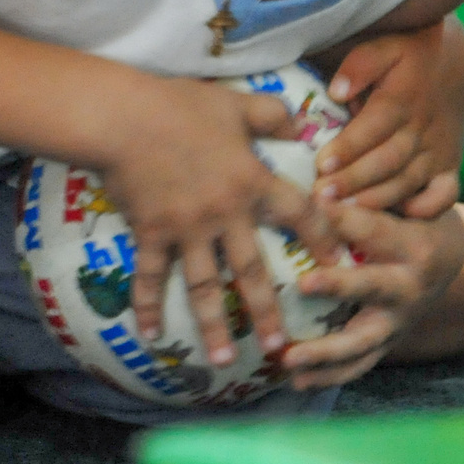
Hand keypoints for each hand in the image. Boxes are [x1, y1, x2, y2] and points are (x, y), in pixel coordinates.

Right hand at [92, 78, 343, 370]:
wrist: (121, 117)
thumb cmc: (178, 105)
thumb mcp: (235, 103)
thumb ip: (272, 116)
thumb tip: (302, 127)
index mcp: (251, 180)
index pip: (299, 214)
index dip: (323, 239)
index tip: (342, 265)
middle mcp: (224, 213)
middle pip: (252, 270)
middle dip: (267, 310)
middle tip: (281, 346)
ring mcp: (186, 228)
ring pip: (203, 286)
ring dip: (213, 325)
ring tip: (222, 360)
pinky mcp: (150, 232)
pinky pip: (150, 276)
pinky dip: (148, 306)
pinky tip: (150, 335)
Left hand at [275, 204, 463, 389]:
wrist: (447, 255)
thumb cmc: (409, 214)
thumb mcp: (399, 197)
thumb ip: (367, 191)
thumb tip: (316, 182)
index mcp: (413, 244)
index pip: (373, 227)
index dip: (340, 216)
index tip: (309, 203)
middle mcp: (409, 286)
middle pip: (372, 286)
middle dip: (338, 285)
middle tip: (303, 283)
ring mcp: (399, 321)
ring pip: (362, 340)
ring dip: (324, 352)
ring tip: (289, 359)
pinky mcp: (389, 342)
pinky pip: (359, 365)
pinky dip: (328, 375)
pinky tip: (294, 381)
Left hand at [314, 16, 463, 216]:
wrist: (455, 65)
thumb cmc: (406, 55)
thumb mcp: (384, 46)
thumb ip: (360, 64)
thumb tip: (337, 90)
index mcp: (402, 98)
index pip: (374, 126)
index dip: (348, 147)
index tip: (321, 164)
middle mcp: (422, 128)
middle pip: (388, 159)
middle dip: (354, 181)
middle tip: (322, 197)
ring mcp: (438, 149)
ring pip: (409, 180)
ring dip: (379, 198)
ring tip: (346, 212)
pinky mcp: (449, 165)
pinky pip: (445, 193)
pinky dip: (428, 207)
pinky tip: (403, 215)